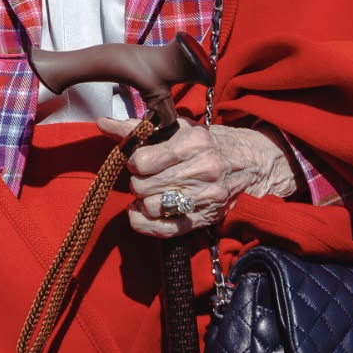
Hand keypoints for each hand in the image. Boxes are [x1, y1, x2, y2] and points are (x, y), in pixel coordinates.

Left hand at [97, 115, 297, 239]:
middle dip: (137, 181)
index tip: (138, 160)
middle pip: (144, 185)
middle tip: (144, 177)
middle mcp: (203, 168)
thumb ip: (137, 126)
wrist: (250, 162)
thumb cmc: (206, 143)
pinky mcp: (206, 217)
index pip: (143, 160)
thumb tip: (102, 123)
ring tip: (149, 192)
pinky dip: (146, 224)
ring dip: (142, 201)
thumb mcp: (177, 128)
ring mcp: (207, 196)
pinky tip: (143, 213)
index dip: (134, 162)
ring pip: (153, 207)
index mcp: (194, 141)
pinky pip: (166, 229)